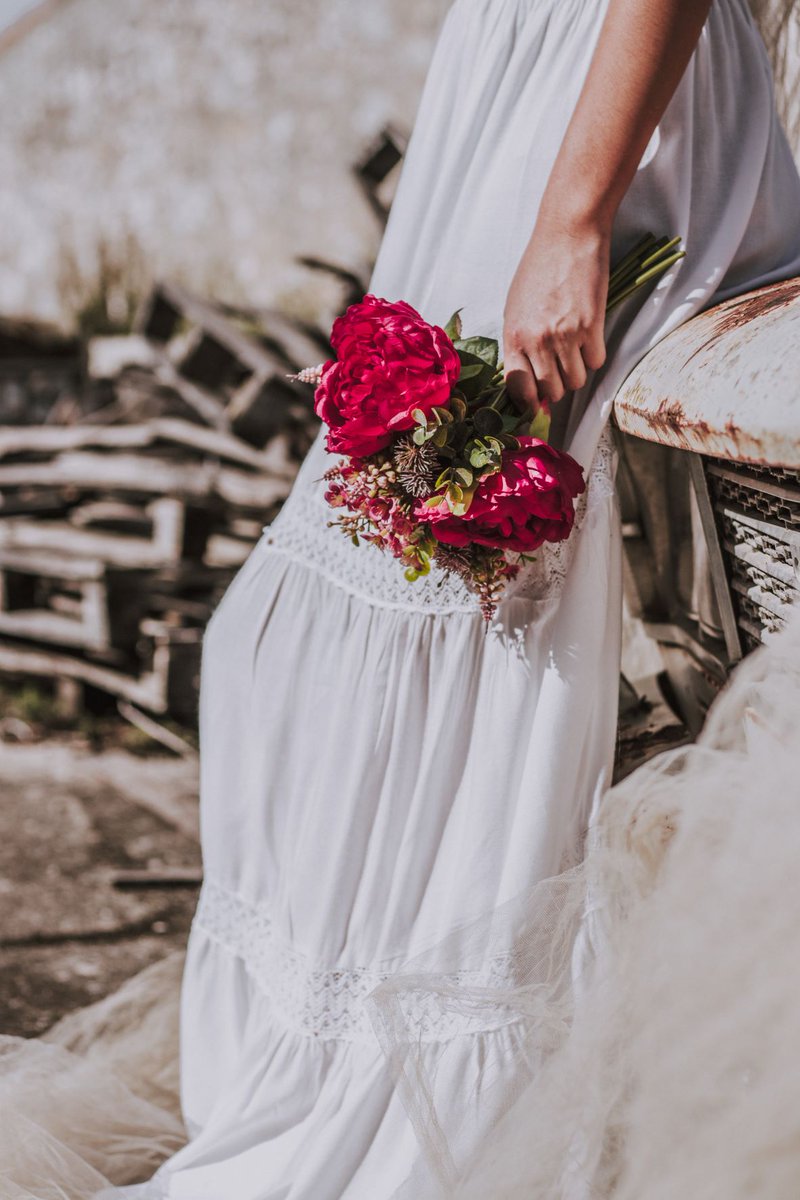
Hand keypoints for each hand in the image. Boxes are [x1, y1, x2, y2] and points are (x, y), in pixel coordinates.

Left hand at [503, 217, 609, 412]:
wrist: (567, 234)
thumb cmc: (538, 268)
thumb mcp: (514, 307)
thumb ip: (519, 343)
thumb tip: (527, 377)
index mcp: (514, 336)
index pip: (518, 389)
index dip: (528, 403)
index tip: (536, 405)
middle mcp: (537, 341)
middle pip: (552, 391)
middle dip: (557, 387)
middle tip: (560, 371)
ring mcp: (565, 335)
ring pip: (577, 382)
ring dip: (578, 372)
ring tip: (575, 351)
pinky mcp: (591, 326)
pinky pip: (597, 362)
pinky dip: (595, 355)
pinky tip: (590, 338)